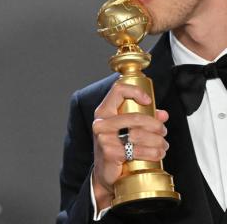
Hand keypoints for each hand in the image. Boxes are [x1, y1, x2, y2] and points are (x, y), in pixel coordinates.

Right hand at [92, 82, 168, 209]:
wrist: (105, 173)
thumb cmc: (115, 147)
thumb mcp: (125, 129)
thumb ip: (144, 118)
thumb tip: (162, 114)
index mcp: (103, 112)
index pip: (118, 91)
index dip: (135, 91)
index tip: (148, 100)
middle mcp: (101, 122)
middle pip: (135, 116)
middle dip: (155, 125)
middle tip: (163, 131)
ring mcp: (104, 138)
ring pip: (139, 134)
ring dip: (157, 141)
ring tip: (163, 145)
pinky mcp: (110, 153)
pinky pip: (137, 150)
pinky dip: (152, 153)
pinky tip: (158, 154)